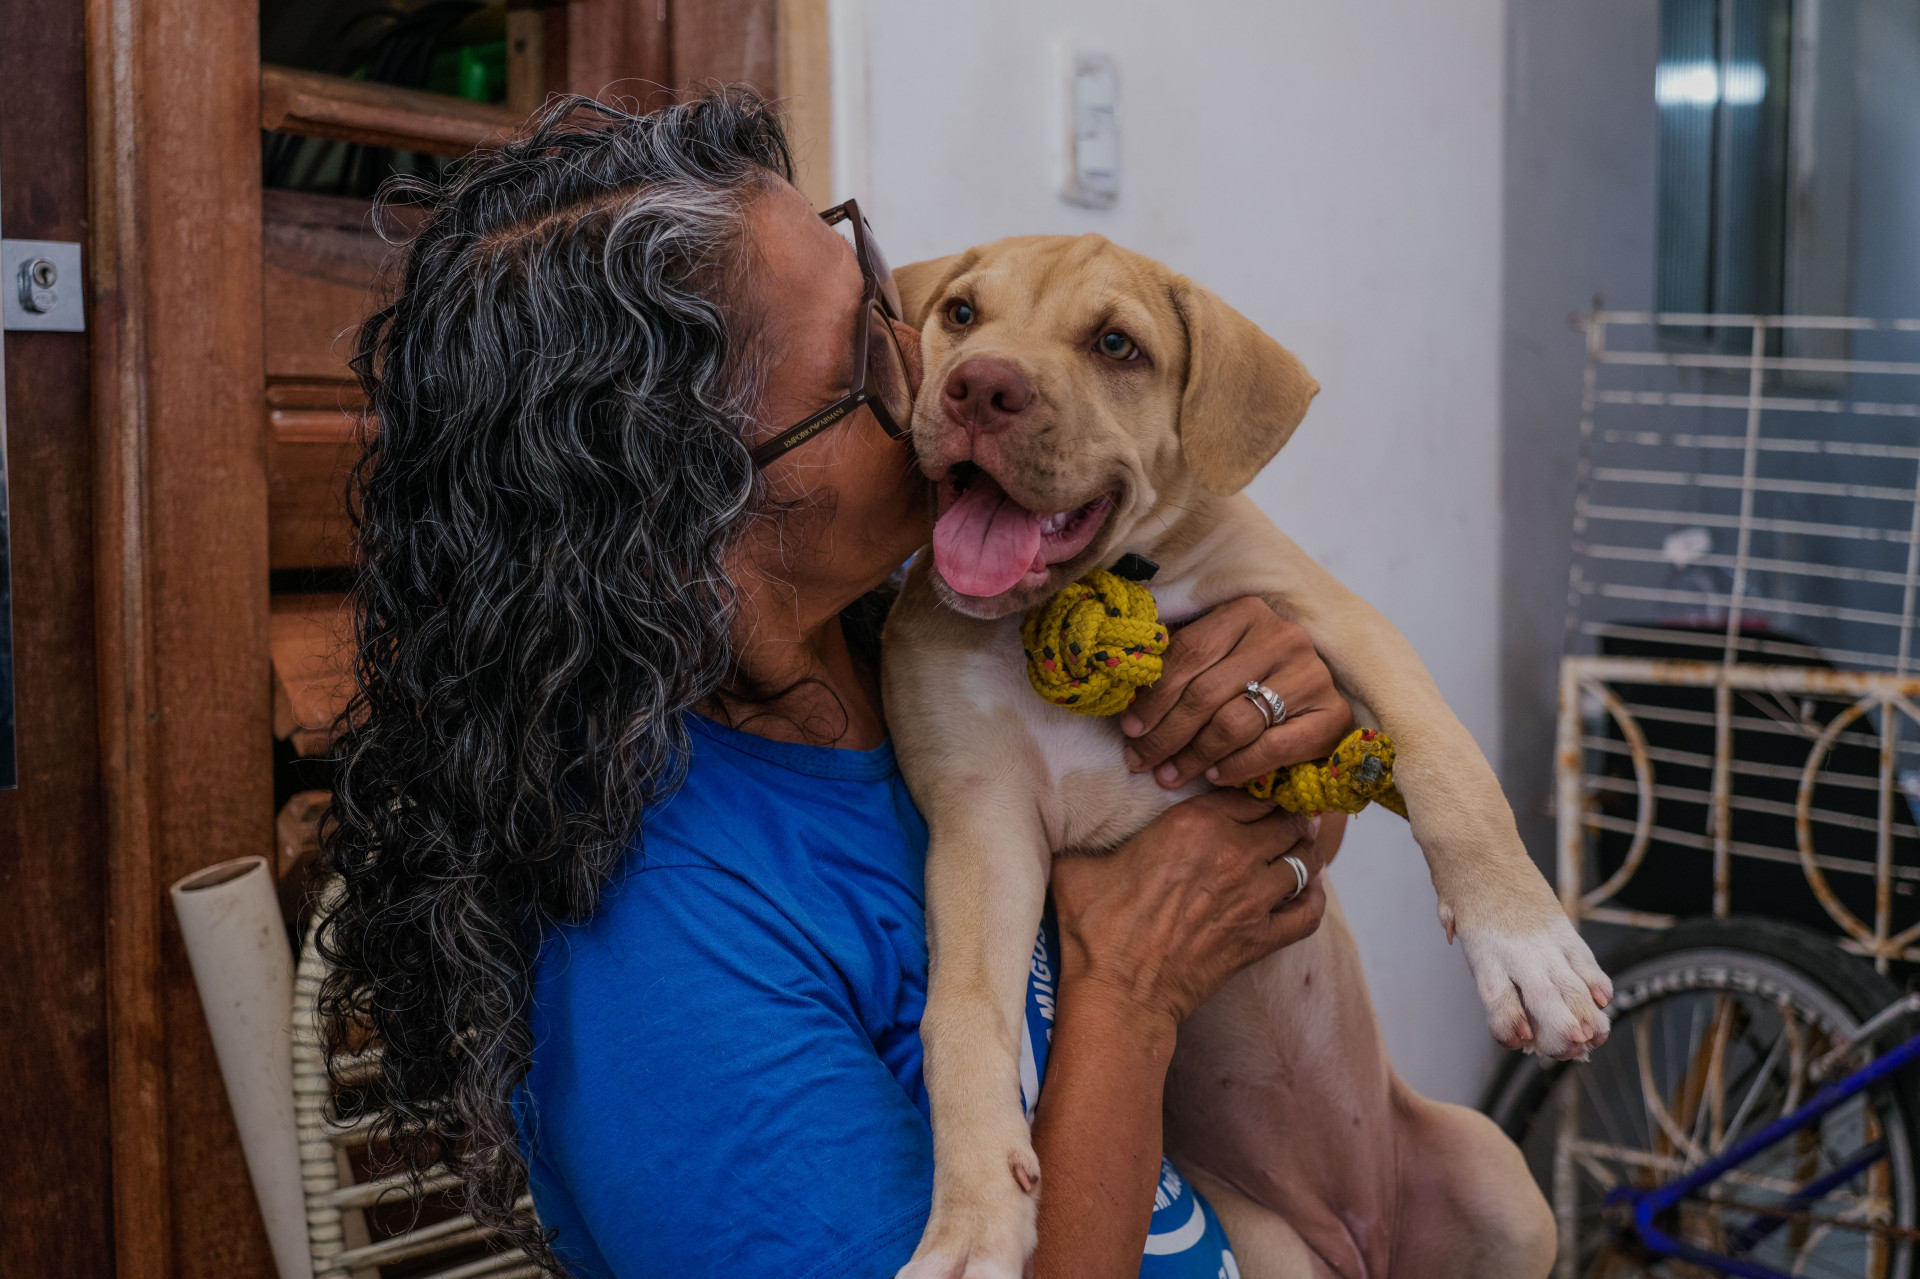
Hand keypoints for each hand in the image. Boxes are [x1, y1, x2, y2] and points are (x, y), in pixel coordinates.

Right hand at [1051, 790, 1326, 1030]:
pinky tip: (1306, 893)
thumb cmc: (1095, 930)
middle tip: (1278, 824)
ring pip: (1305, 859)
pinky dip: (1314, 898)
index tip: (1250, 800)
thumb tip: (1062, 818)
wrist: (1117, 995)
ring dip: (1302, 854)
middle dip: (1285, 818)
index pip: (1248, 791)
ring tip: (1293, 853)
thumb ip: (1084, 833)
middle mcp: (1231, 853)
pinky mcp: (1260, 939)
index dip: (1253, 793)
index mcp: (1191, 824)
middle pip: (1286, 819)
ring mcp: (1252, 898)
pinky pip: (1310, 911)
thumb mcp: (1079, 865)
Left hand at [1120, 596, 1352, 789]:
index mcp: (1247, 611)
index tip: (1129, 728)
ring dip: (1194, 756)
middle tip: (1141, 761)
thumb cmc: (1251, 674)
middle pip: (1207, 692)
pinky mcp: (1332, 714)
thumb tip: (1128, 690)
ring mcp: (1312, 675)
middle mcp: (1283, 637)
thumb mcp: (1216, 654)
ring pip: (1235, 723)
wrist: (1315, 696)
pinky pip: (1272, 748)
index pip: (1188, 653)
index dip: (1153, 695)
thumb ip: (1179, 663)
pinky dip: (1236, 767)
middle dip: (1166, 734)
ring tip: (1170, 775)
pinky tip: (1213, 776)